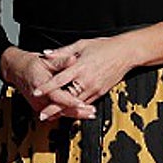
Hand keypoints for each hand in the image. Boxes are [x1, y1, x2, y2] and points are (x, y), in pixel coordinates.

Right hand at [0, 46, 94, 121]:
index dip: (70, 101)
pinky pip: (55, 113)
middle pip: (60, 109)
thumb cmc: (30, 64)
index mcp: (40, 84)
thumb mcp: (46, 60)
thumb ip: (61, 61)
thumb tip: (73, 59)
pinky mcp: (40, 107)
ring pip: (59, 113)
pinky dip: (67, 113)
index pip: (57, 96)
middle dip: (77, 112)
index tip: (82, 103)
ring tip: (89, 114)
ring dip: (74, 114)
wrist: (16, 69)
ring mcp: (39, 104)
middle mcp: (38, 97)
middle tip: (91, 112)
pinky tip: (78, 113)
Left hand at [32, 25, 162, 120]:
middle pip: (67, 97)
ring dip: (64, 111)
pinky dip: (77, 109)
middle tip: (42, 115)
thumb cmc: (103, 47)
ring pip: (77, 103)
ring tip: (52, 118)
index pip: (59, 80)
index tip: (36, 92)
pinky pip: (87, 103)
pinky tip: (70, 114)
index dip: (47, 87)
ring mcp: (95, 88)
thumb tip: (46, 54)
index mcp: (79, 67)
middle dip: (54, 108)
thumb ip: (62, 52)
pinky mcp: (101, 92)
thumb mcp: (80, 45)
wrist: (126, 53)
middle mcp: (87, 80)